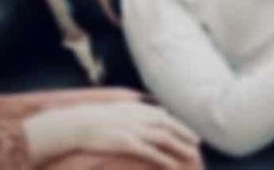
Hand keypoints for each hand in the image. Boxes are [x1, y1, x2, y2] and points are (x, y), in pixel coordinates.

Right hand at [25, 101, 202, 168]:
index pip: (165, 116)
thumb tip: (154, 111)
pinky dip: (164, 158)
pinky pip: (151, 152)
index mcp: (137, 109)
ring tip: (191, 155)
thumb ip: (136, 111)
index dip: (180, 125)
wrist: (76, 124)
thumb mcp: (118, 109)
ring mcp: (134, 130)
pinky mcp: (127, 143)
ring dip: (180, 147)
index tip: (190, 133)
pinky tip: (173, 165)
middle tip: (197, 144)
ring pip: (164, 139)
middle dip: (185, 134)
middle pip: (169, 125)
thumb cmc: (94, 118)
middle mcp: (139, 117)